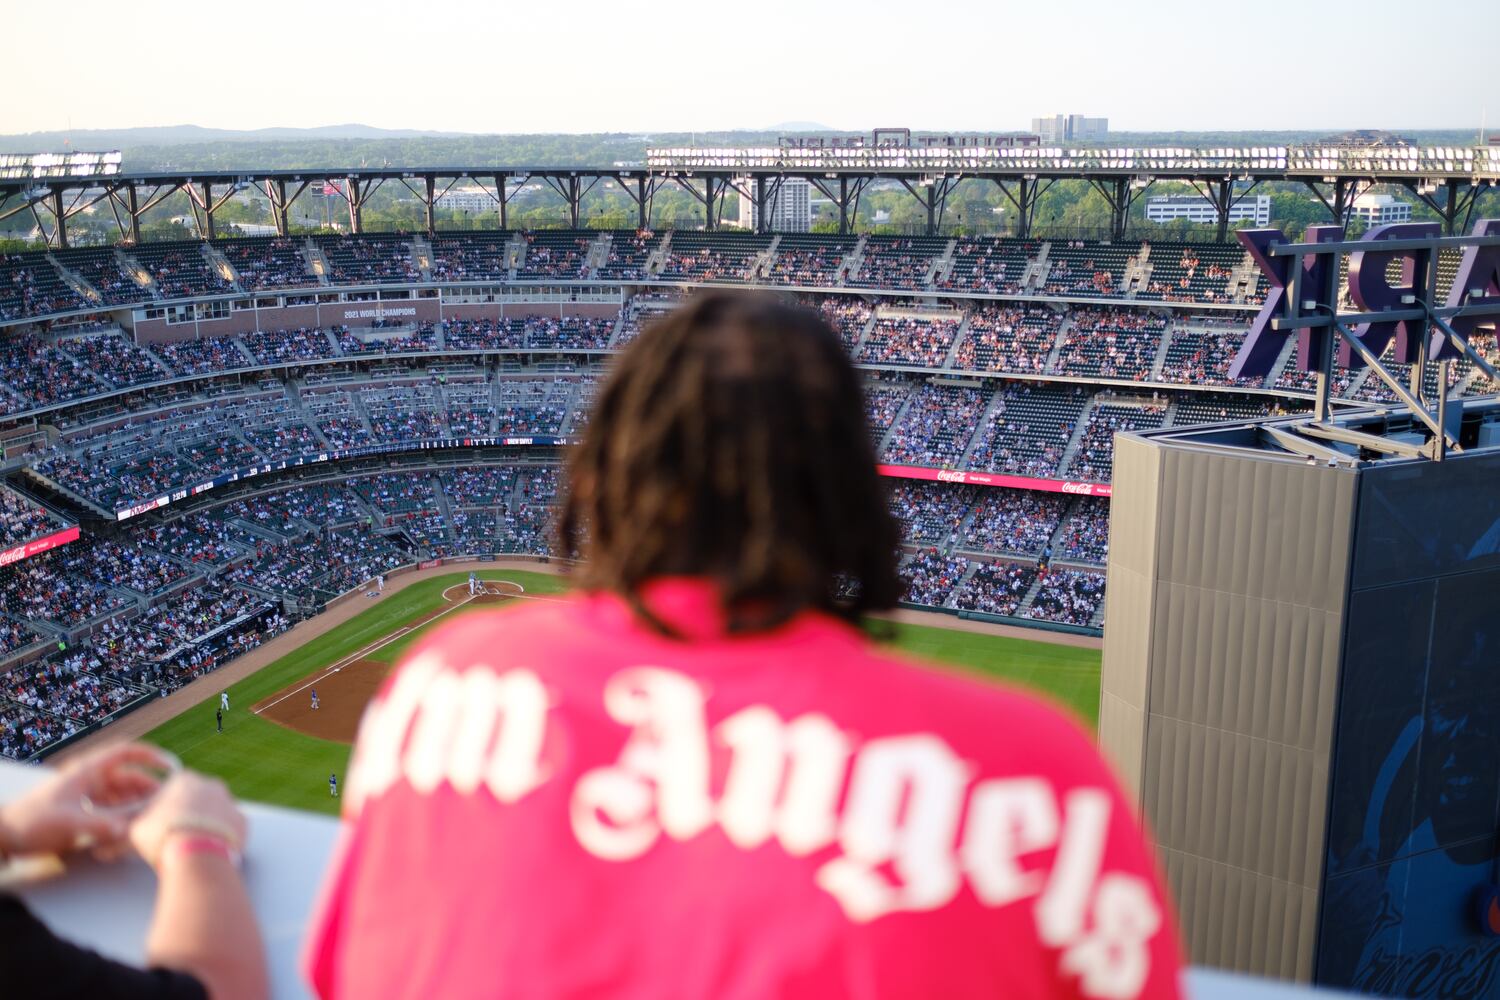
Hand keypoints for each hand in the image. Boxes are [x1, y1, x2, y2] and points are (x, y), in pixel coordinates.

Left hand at [0, 742, 173, 858]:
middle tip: (166, 805)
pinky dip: (125, 819)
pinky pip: (114, 811)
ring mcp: (90, 796)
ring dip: (138, 807)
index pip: (125, 752)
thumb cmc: (33, 821)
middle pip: (130, 778)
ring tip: (151, 821)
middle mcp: (92, 780)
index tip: (170, 765)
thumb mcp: (68, 824)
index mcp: (88, 771)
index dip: (150, 755)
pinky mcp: (87, 812)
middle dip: (149, 790)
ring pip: (124, 797)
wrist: (7, 835)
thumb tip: (128, 830)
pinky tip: (131, 832)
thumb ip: (100, 826)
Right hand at [130, 772, 246, 870]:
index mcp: (184, 780)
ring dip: (206, 824)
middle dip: (189, 814)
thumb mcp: (137, 828)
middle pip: (197, 799)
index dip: (165, 807)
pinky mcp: (243, 821)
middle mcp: (211, 785)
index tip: (161, 822)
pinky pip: (230, 828)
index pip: (173, 788)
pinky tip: (211, 849)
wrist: (197, 855)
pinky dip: (222, 837)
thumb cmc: (163, 838)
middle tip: (178, 835)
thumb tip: (134, 825)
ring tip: (194, 845)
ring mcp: (230, 802)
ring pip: (216, 812)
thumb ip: (139, 820)